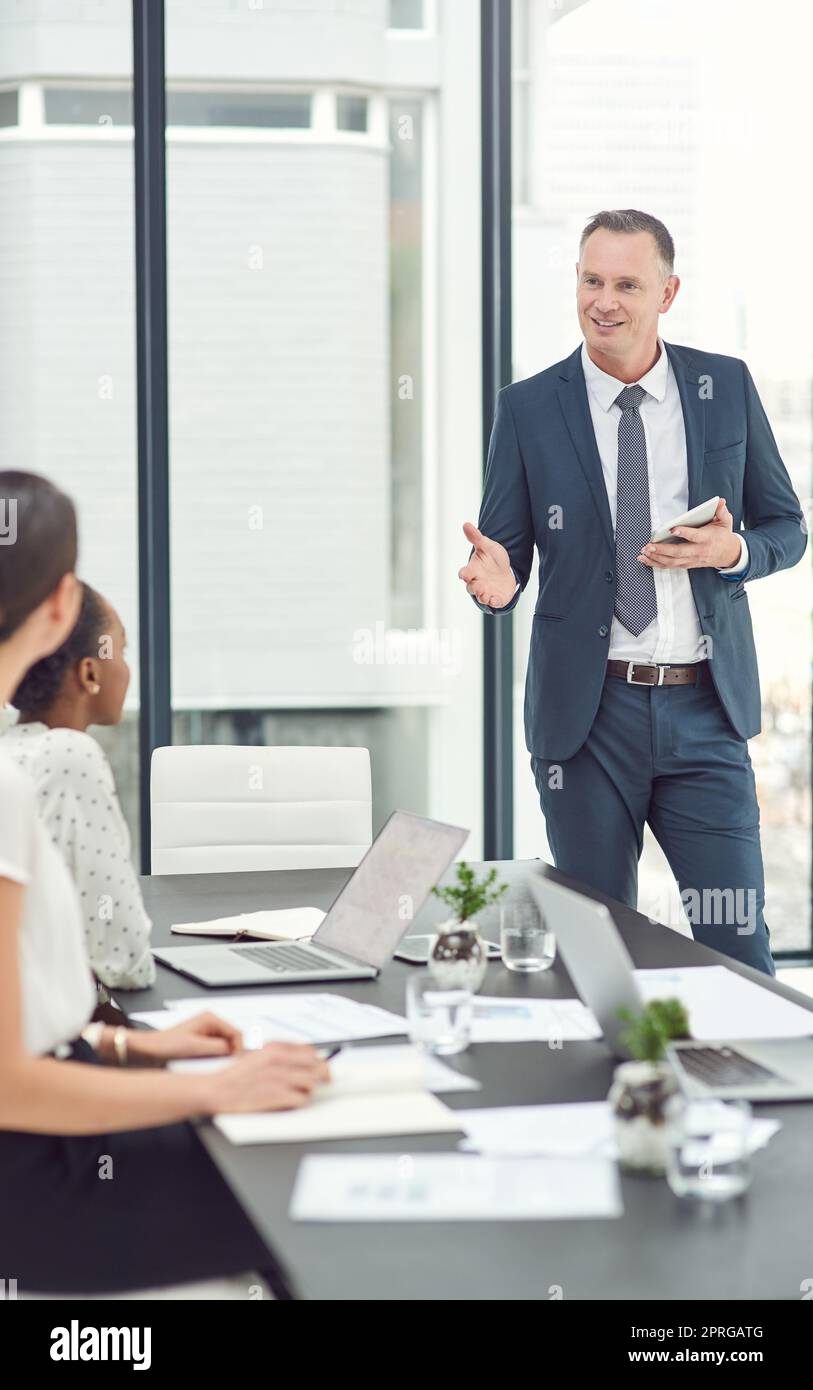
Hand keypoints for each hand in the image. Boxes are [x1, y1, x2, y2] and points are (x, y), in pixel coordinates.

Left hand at [128, 1011, 244, 1064]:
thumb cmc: (166, 1045)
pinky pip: (218, 1050)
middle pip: (233, 1039)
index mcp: (210, 1018)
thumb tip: (234, 1052)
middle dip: (233, 1053)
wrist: (149, 1049)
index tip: (238, 1063)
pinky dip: (218, 1059)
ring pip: (226, 1046)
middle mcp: (210, 1022)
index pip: (236, 1033)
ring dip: (225, 1057)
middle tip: (233, 1068)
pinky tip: (212, 1066)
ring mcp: (207, 1032)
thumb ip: (218, 1049)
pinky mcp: (202, 1041)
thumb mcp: (196, 1047)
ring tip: (221, 1068)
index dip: (240, 1049)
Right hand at [203, 1043, 330, 1114]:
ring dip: (309, 1089)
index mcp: (276, 1048)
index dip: (317, 1060)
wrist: (219, 1090)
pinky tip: (290, 1101)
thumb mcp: (258, 1055)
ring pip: (312, 1083)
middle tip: (322, 1081)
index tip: (319, 1067)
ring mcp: (280, 1078)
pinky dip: (299, 1101)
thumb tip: (304, 1060)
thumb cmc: (237, 1076)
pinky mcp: (278, 1095)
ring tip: (298, 1092)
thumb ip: (280, 1055)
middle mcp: (281, 1060)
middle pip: (316, 1065)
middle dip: (321, 1074)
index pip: (310, 1051)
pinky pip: (302, 1099)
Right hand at [458, 522, 515, 607]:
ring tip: (486, 595)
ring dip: (482, 597)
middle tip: (479, 586)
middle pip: (471, 588)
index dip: (464, 574)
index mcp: (473, 570)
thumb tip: (466, 524)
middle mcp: (477, 582)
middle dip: (474, 588)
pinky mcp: (496, 598)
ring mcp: (486, 591)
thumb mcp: (487, 546)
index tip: (464, 574)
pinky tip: (496, 599)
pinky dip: (493, 603)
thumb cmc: (493, 558)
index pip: (465, 573)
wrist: (507, 570)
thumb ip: (476, 537)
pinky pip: (493, 603)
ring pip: (481, 597)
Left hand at [638, 498, 741, 570]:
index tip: (673, 529)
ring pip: (672, 561)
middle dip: (662, 550)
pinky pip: (670, 565)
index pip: (695, 536)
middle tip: (649, 546)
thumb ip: (721, 512)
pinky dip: (657, 563)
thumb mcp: (726, 522)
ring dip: (656, 558)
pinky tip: (646, 560)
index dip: (684, 533)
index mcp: (707, 539)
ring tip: (644, 553)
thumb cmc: (723, 537)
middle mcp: (698, 551)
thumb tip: (720, 501)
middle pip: (679, 552)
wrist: (728, 554)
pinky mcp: (686, 564)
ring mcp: (692, 560)